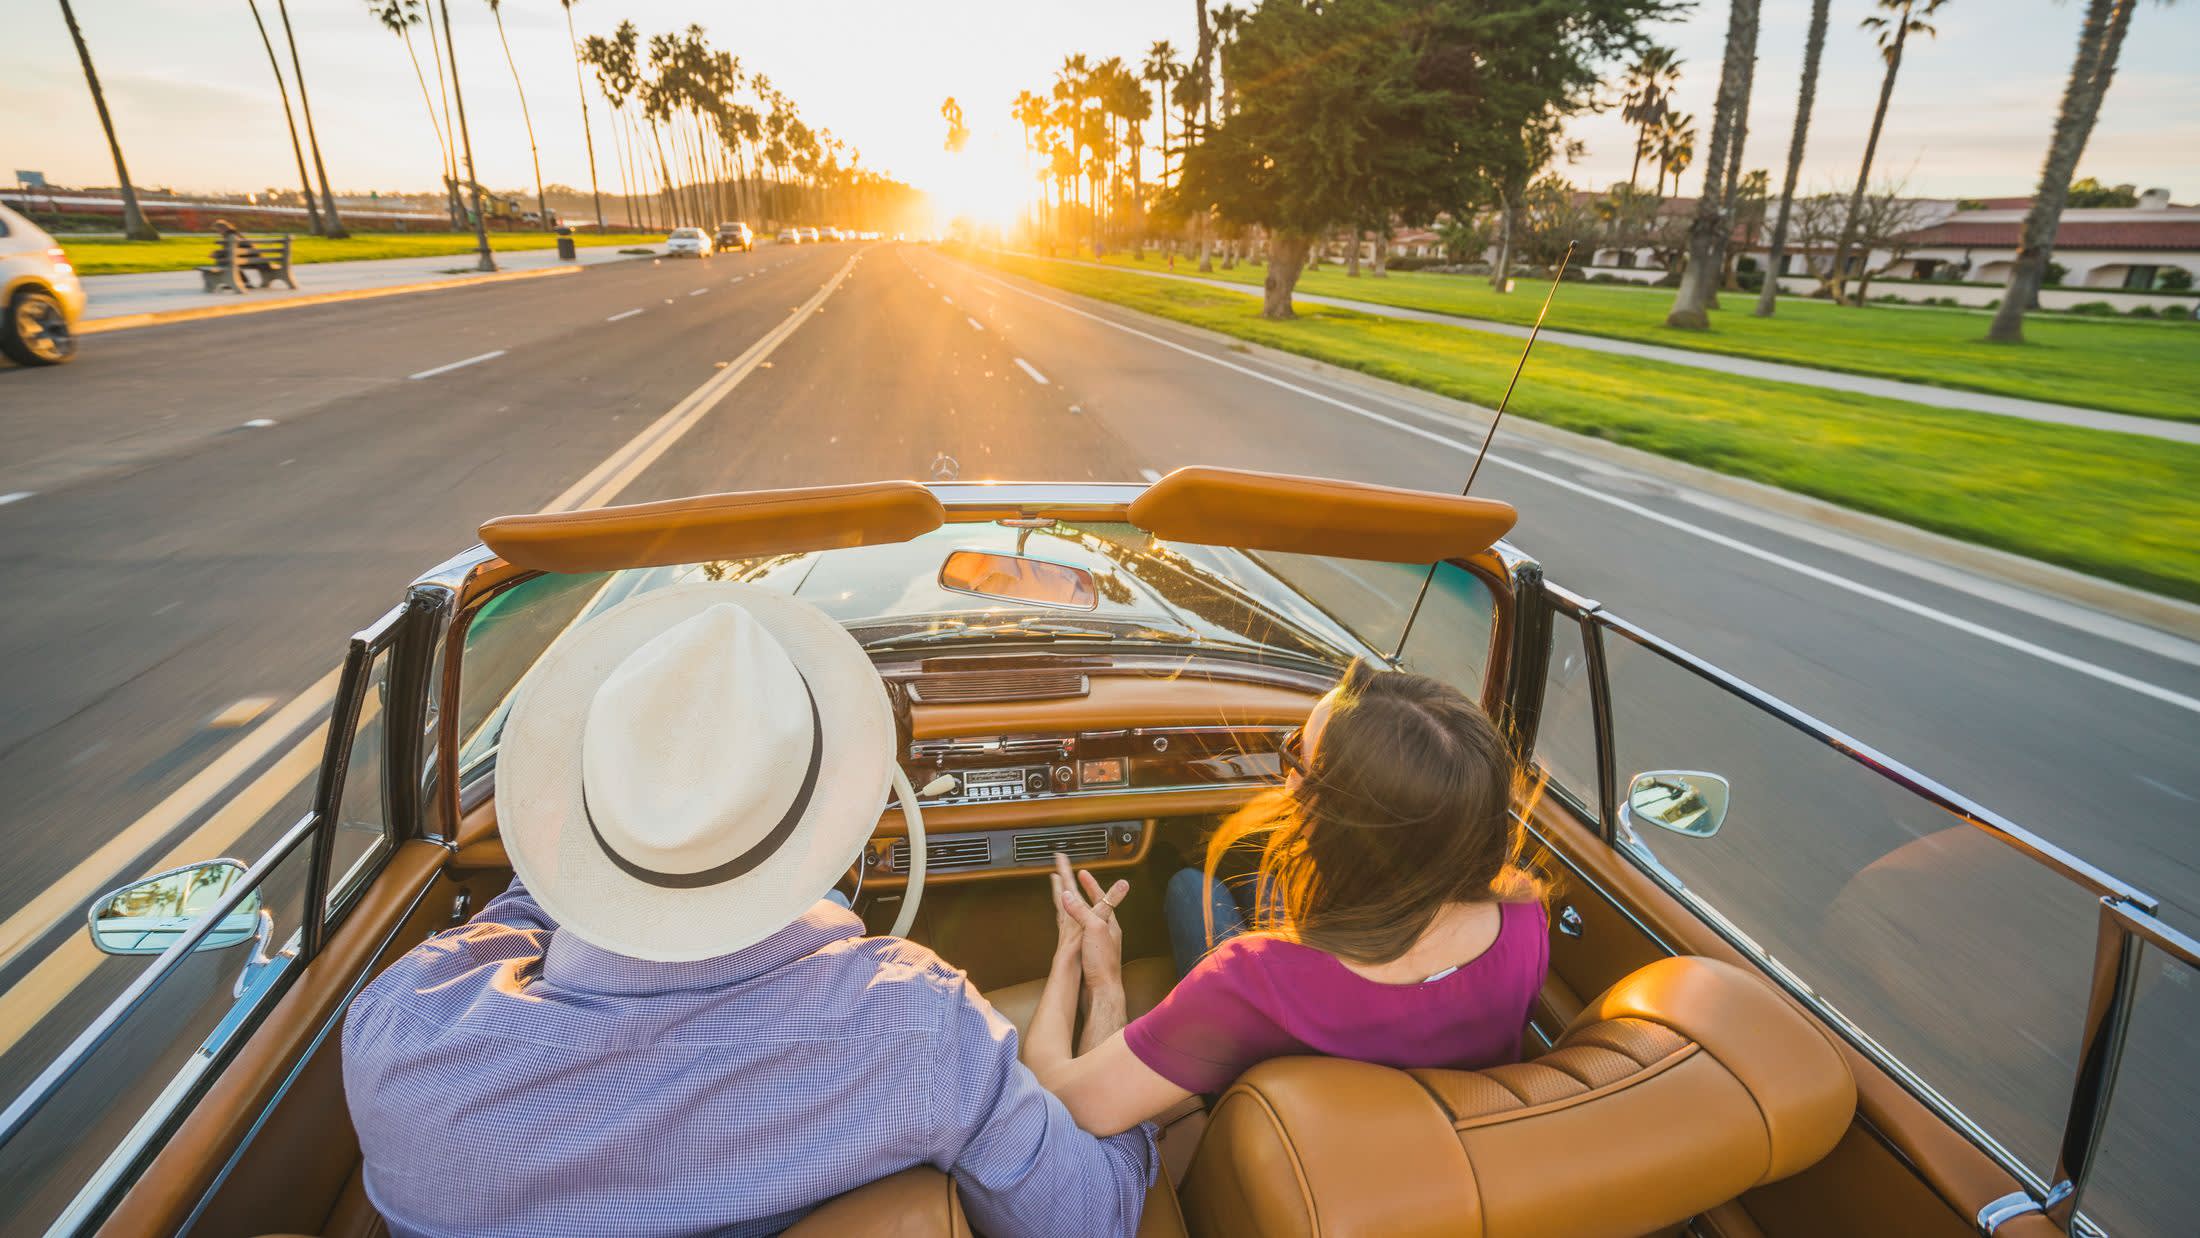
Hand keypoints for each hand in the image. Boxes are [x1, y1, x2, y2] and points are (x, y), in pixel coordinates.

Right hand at [1053, 852, 1127, 986]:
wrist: (1101, 991)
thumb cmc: (1102, 963)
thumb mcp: (1094, 930)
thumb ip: (1082, 912)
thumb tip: (1068, 895)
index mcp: (1108, 923)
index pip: (1100, 897)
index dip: (1090, 884)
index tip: (1082, 872)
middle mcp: (1104, 931)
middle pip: (1092, 905)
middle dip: (1082, 890)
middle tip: (1075, 878)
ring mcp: (1096, 942)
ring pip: (1085, 918)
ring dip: (1077, 905)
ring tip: (1069, 896)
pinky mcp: (1088, 954)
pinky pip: (1080, 932)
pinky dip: (1074, 923)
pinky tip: (1071, 927)